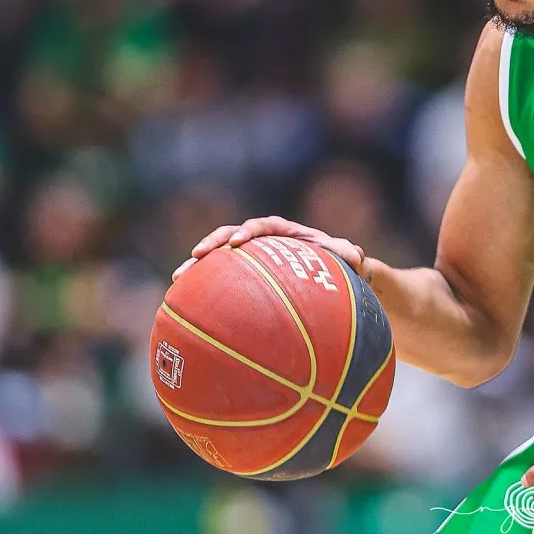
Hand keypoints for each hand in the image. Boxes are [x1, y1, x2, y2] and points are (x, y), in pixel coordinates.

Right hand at [172, 215, 369, 281]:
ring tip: (178, 281)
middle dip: (212, 244)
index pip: (263, 226)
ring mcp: (249, 260)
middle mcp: (263, 242)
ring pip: (219, 259)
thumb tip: (355, 255)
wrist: (331, 276)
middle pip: (231, 236)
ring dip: (197, 267)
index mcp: (285, 233)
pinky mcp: (242, 278)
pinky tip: (185, 307)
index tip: (237, 242)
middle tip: (195, 256)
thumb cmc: (339, 264)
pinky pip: (220, 282)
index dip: (248, 231)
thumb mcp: (346, 258)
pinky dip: (203, 290)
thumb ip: (349, 254)